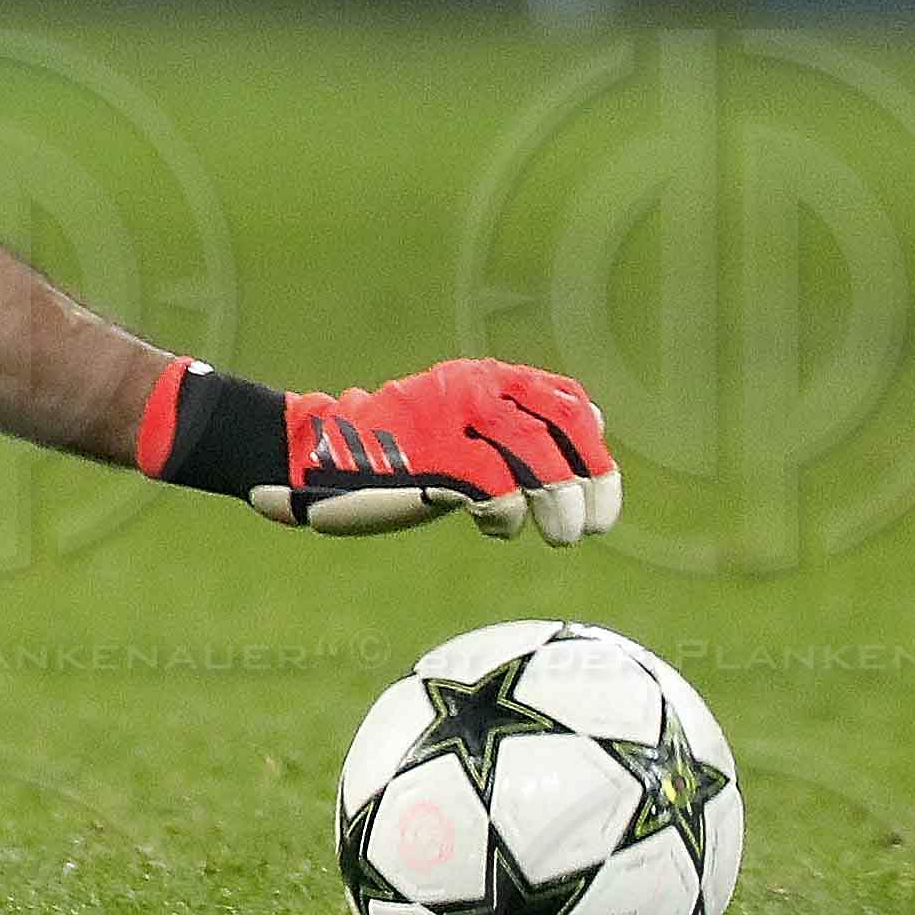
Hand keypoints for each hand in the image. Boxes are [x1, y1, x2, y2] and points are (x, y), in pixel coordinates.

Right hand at [264, 359, 618, 541]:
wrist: (315, 456)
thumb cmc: (396, 452)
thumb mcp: (463, 426)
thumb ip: (520, 421)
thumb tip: (593, 415)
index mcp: (484, 377)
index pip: (567, 402)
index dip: (595, 454)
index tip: (599, 502)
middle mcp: (473, 387)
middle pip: (563, 427)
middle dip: (591, 482)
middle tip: (590, 527)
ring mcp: (452, 419)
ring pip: (538, 459)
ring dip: (559, 506)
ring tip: (559, 537)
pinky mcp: (432, 456)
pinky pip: (496, 488)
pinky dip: (507, 516)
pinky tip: (494, 527)